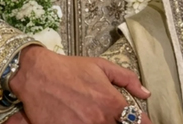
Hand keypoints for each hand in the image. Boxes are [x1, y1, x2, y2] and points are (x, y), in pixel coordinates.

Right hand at [9, 46, 152, 123]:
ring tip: (94, 118)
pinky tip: (81, 121)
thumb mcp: (99, 66)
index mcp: (111, 104)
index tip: (141, 122)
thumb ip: (126, 78)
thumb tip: (145, 93)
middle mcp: (100, 120)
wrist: (36, 74)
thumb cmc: (67, 69)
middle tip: (112, 118)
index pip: (139, 123)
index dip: (144, 123)